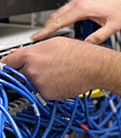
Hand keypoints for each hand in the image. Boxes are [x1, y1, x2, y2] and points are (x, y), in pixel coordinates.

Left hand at [1, 36, 120, 107]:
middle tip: (41, 68)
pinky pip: (42, 91)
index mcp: (32, 55)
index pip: (7, 62)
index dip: (5, 64)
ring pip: (31, 83)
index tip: (4, 67)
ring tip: (57, 71)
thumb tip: (21, 54)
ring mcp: (39, 83)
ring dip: (39, 79)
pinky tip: (61, 79)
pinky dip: (49, 87)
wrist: (95, 66)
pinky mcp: (47, 94)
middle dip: (24, 71)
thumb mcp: (55, 42)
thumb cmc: (81, 53)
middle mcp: (32, 70)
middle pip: (18, 74)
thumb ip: (35, 49)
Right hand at [32, 0, 120, 43]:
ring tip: (46, 34)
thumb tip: (85, 46)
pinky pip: (66, 9)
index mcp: (84, 7)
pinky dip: (60, 17)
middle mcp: (80, 1)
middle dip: (46, 27)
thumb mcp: (112, 27)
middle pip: (56, 15)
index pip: (60, 20)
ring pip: (60, 11)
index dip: (47, 30)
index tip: (37, 37)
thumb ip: (98, 37)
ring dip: (52, 22)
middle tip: (38, 38)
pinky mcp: (82, 0)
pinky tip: (59, 24)